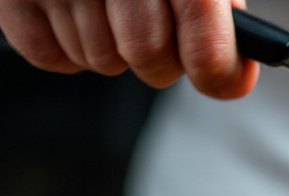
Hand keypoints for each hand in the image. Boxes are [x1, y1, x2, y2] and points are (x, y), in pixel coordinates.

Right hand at [0, 0, 257, 97]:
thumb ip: (220, 30)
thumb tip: (229, 82)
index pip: (201, 21)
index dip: (211, 63)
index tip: (208, 72)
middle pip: (147, 54)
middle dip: (157, 60)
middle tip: (150, 31)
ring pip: (99, 60)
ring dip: (110, 52)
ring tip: (107, 12)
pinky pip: (48, 55)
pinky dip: (64, 49)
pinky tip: (73, 16)